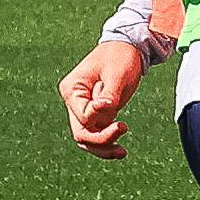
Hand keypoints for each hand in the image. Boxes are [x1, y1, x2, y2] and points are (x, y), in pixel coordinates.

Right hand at [62, 37, 147, 155]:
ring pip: (87, 137)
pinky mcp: (96, 112)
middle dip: (101, 141)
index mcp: (72, 89)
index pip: (83, 116)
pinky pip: (96, 133)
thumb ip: (108, 95)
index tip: (121, 120)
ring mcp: (83, 107)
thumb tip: (103, 109)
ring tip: (122, 152)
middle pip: (81, 132)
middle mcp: (74, 100)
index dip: (100, 120)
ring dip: (103, 147)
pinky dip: (107, 142)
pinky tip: (120, 149)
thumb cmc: (120, 56)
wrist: (128, 46)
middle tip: (122, 144)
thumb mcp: (116, 74)